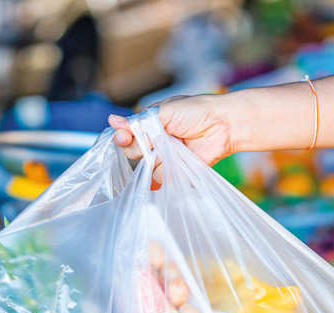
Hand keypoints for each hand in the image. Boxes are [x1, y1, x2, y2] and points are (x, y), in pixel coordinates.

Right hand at [108, 94, 235, 166]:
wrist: (222, 124)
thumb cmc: (194, 111)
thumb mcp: (163, 111)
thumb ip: (138, 122)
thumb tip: (112, 121)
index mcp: (149, 125)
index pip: (126, 135)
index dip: (123, 138)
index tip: (124, 137)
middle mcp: (155, 142)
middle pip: (133, 153)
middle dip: (140, 148)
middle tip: (156, 139)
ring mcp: (166, 158)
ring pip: (147, 167)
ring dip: (157, 159)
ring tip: (174, 147)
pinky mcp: (177, 171)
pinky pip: (162, 178)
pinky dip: (167, 172)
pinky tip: (178, 161)